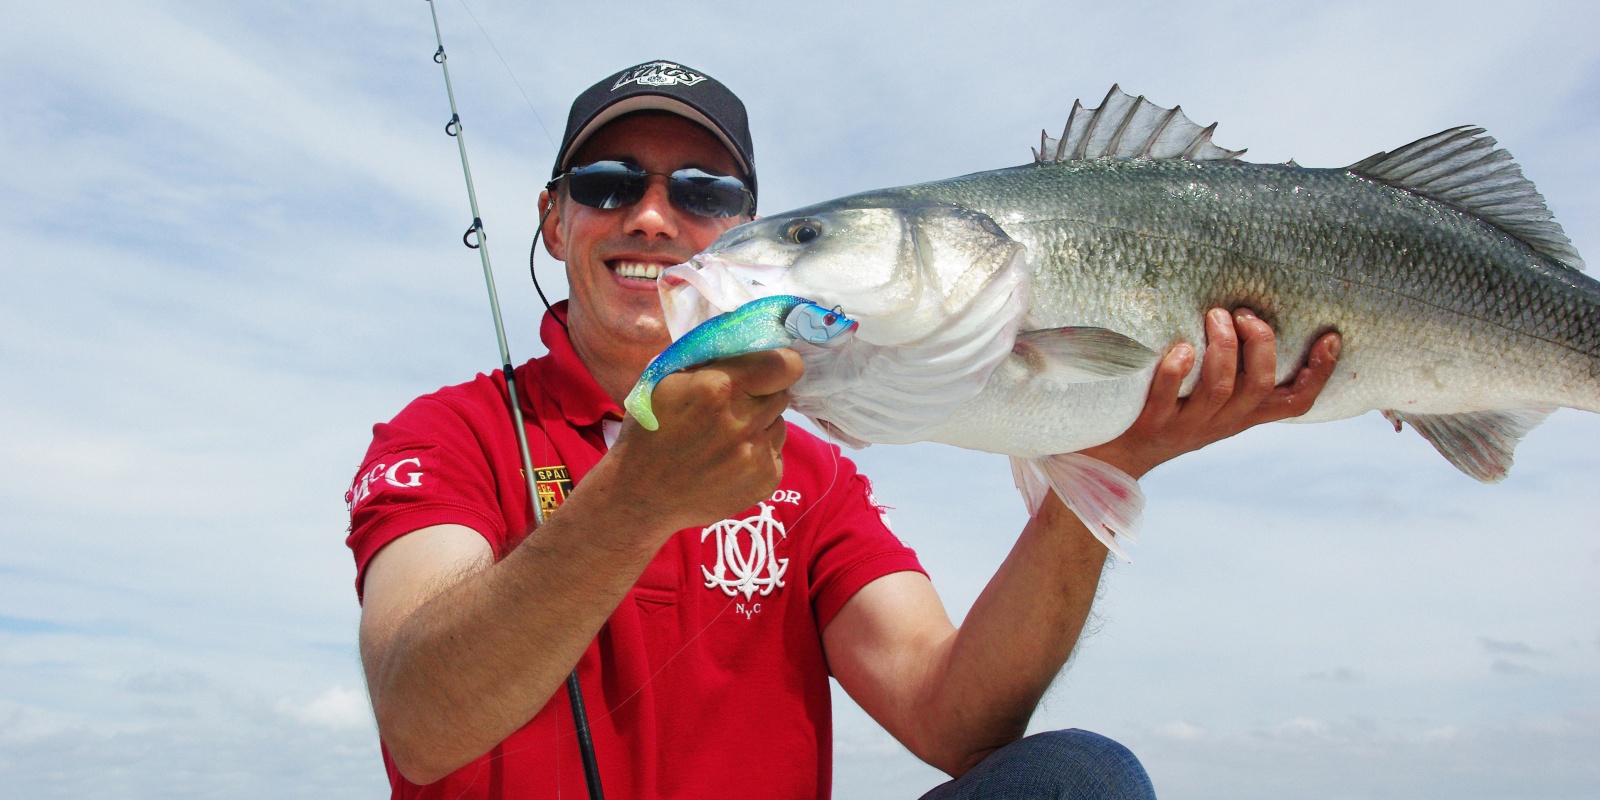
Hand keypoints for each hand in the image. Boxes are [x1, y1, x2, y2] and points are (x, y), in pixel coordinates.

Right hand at [592, 348, 803, 537]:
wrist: (640, 495)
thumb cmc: (649, 429)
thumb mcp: (664, 379)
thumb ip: (706, 355)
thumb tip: (744, 335)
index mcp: (717, 387)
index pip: (785, 364)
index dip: (780, 364)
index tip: (768, 368)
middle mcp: (742, 421)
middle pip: (782, 393)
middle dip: (763, 393)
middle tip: (736, 404)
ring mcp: (756, 455)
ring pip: (780, 423)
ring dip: (761, 424)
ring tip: (726, 437)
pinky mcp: (765, 481)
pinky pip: (776, 452)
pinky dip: (758, 453)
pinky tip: (728, 460)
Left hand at [1082, 308, 1340, 478]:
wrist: (1113, 458)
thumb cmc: (1163, 411)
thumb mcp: (1206, 398)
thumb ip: (1230, 369)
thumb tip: (1244, 312)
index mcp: (1240, 415)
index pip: (1295, 401)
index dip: (1320, 373)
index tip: (1330, 336)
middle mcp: (1220, 423)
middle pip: (1260, 387)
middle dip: (1260, 345)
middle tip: (1243, 313)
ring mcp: (1185, 426)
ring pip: (1221, 389)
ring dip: (1223, 348)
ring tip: (1214, 315)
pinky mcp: (1149, 426)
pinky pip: (1167, 398)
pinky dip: (1177, 370)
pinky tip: (1181, 348)